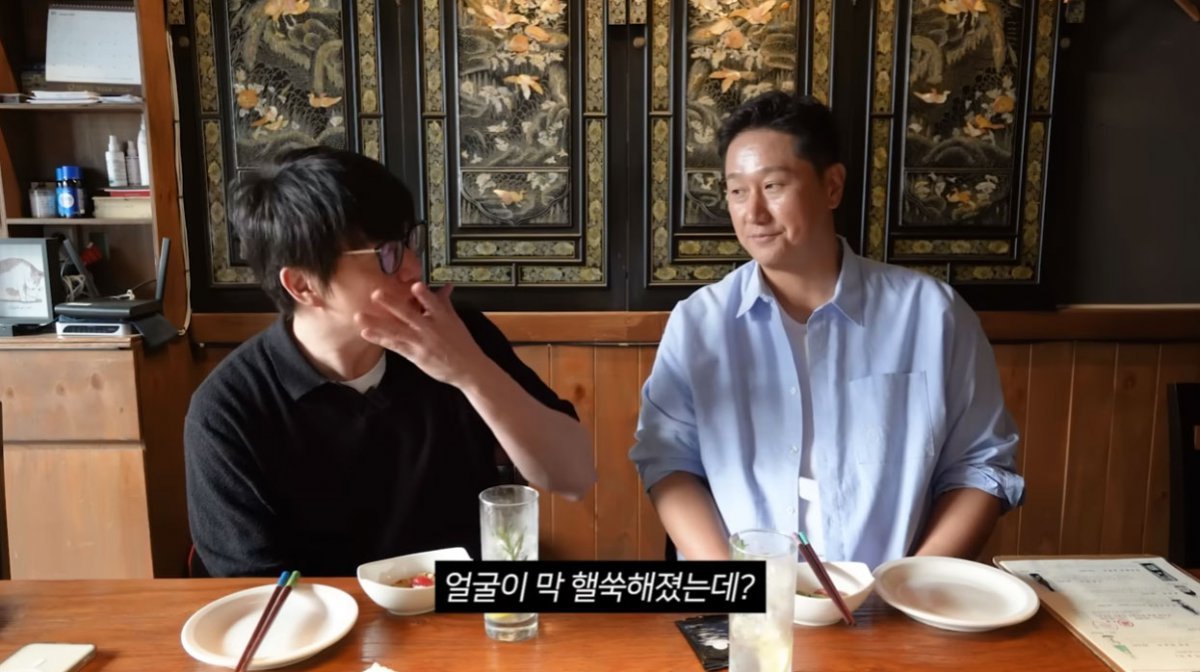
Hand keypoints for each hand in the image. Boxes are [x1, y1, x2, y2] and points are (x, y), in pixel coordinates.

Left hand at [355, 282, 491, 387]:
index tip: (414, 285)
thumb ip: (444, 302)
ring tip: (360, 316)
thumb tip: (445, 286)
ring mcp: (421, 342)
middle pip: (409, 315)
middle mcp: (430, 329)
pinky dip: (380, 339)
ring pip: (397, 330)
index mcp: (443, 317)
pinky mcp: (415, 354)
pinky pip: (395, 345)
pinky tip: (366, 333)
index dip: (424, 295)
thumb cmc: (461, 342)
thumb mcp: (454, 320)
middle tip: (376, 294)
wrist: (468, 368)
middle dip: (392, 304)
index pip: (433, 303)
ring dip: (377, 323)